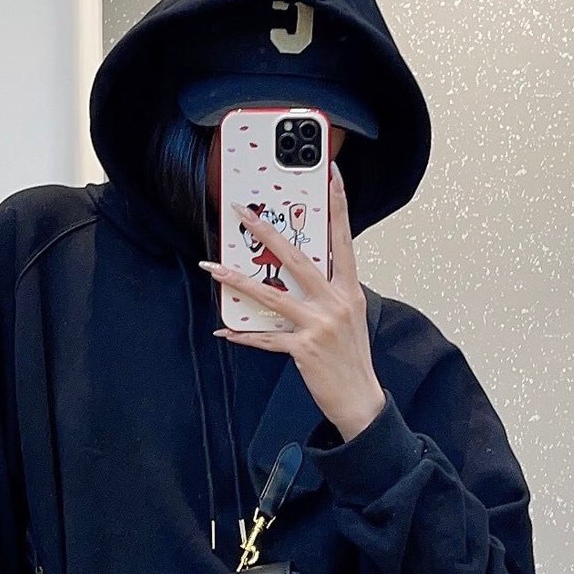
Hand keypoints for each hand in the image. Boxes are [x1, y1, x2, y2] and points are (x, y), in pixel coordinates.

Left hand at [199, 162, 385, 442]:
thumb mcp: (349, 315)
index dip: (338, 204)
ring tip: (213, 268)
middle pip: (297, 259)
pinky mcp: (303, 349)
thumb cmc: (351, 356)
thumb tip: (298, 273)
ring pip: (272, 295)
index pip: (343, 238)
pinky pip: (265, 338)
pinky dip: (243, 335)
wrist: (360, 399)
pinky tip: (224, 330)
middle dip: (267, 233)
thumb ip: (328, 291)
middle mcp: (335, 302)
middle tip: (244, 213)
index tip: (331, 174)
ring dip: (238, 281)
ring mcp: (319, 325)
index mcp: (349, 289)